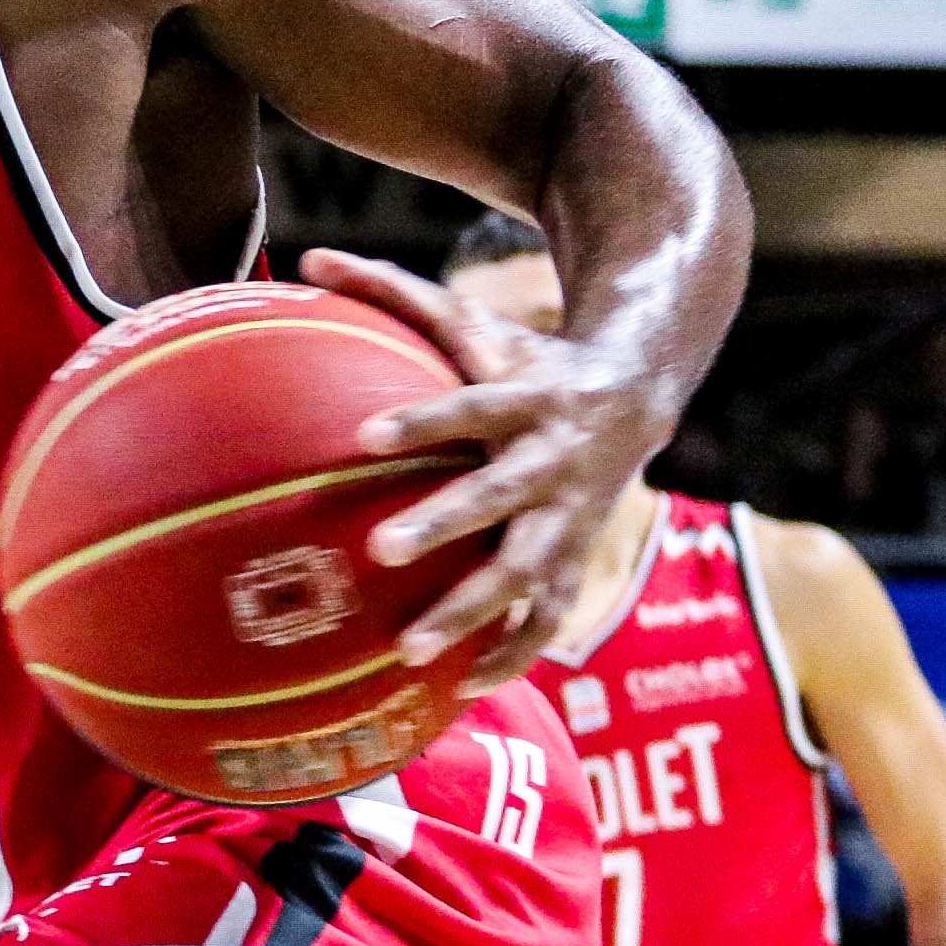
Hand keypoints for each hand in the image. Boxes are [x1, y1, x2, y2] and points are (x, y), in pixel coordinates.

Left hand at [299, 243, 672, 680]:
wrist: (637, 391)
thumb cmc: (528, 357)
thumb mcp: (473, 321)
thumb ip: (393, 292)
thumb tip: (309, 255)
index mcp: (525, 398)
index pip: (468, 407)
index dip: (421, 420)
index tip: (363, 437)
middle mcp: (551, 460)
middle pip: (499, 497)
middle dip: (445, 524)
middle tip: (382, 550)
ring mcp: (570, 517)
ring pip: (526, 573)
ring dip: (472, 613)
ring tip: (408, 650)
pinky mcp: (577, 558)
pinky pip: (549, 618)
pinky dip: (512, 655)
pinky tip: (463, 690)